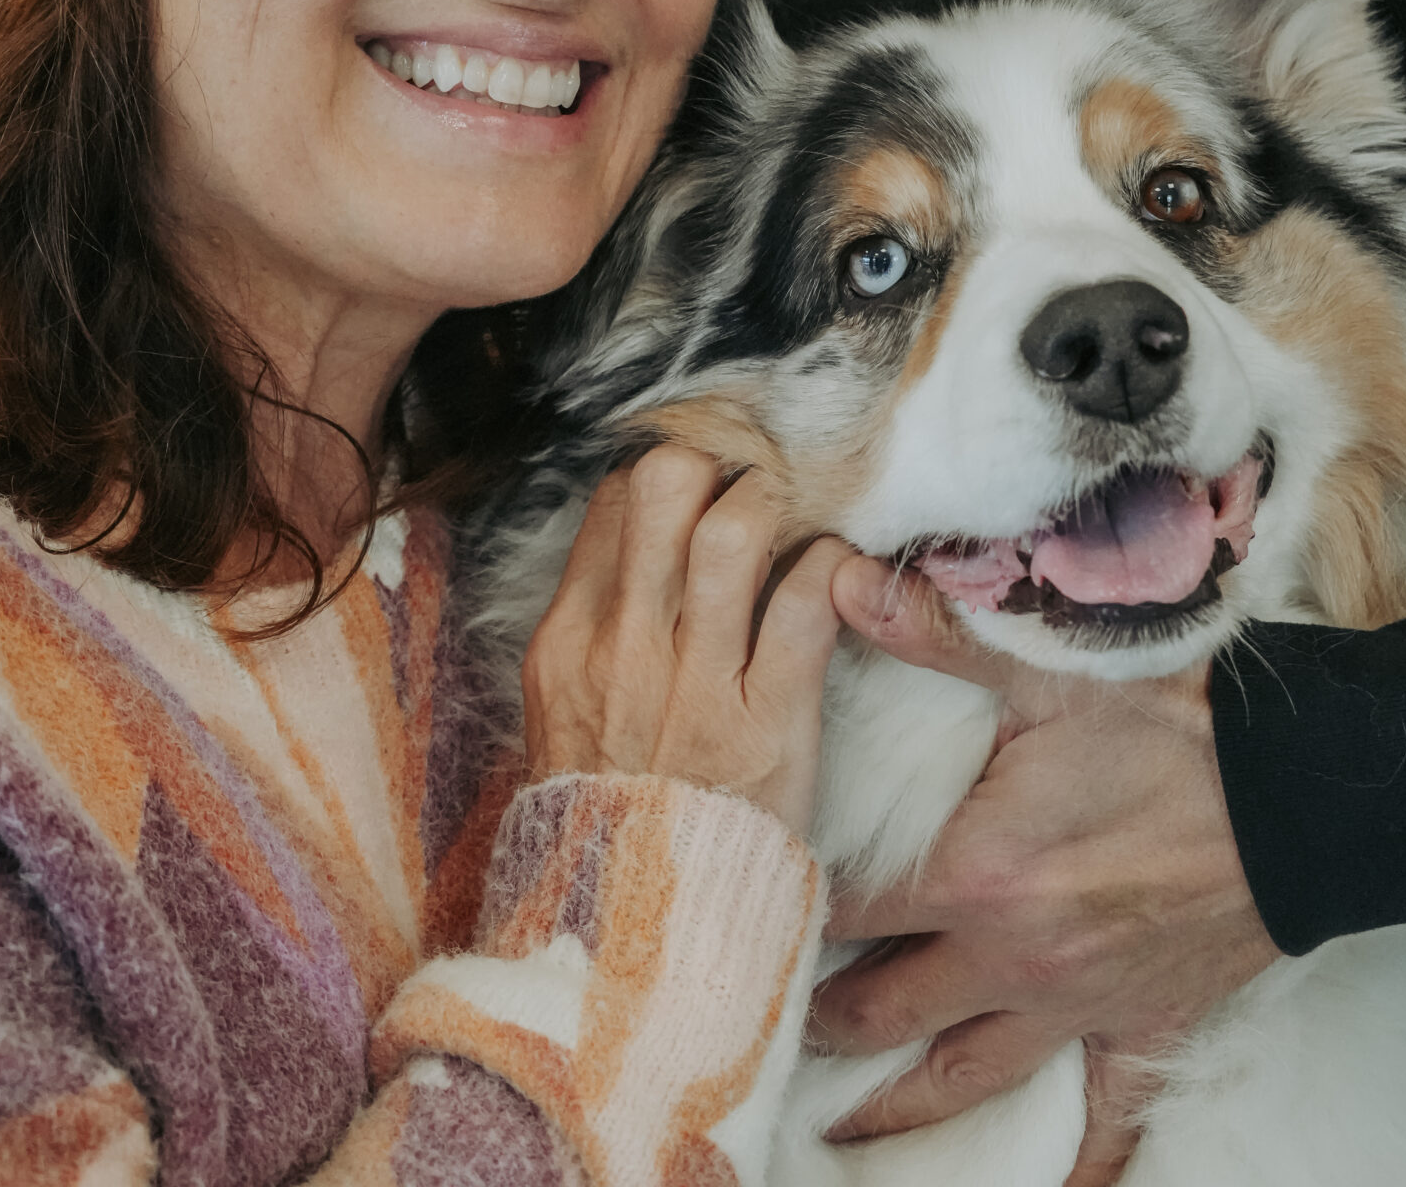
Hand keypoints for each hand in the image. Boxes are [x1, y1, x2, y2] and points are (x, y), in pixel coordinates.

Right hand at [522, 445, 849, 837]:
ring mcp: (696, 686)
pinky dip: (833, 570)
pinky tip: (842, 574)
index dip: (669, 475)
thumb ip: (597, 638)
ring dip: (778, 505)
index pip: (614, 500)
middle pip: (665, 484)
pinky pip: (807, 604)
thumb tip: (640, 554)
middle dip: (720, 462)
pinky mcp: (768, 726)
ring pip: (736, 530)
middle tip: (754, 485)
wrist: (631, 942)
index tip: (706, 486)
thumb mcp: (563, 722)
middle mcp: (625, 650)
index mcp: (568, 644)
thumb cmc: (611, 824)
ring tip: (798, 521)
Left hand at [812, 557, 1277, 1161]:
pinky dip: (1077, 1165)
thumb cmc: (1178, 724)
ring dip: (896, 1106)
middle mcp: (1013, 959)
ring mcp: (1079, 1005)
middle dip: (817, 1012)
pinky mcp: (1144, 1026)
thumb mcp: (1048, 666)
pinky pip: (1105, 1121)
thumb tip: (843, 580)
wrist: (1309, 793)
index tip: (740, 897)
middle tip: (763, 1009)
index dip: (784, 896)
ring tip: (836, 1124)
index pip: (844, 900)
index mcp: (976, 874)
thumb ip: (934, 632)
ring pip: (963, 1078)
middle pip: (882, 1009)